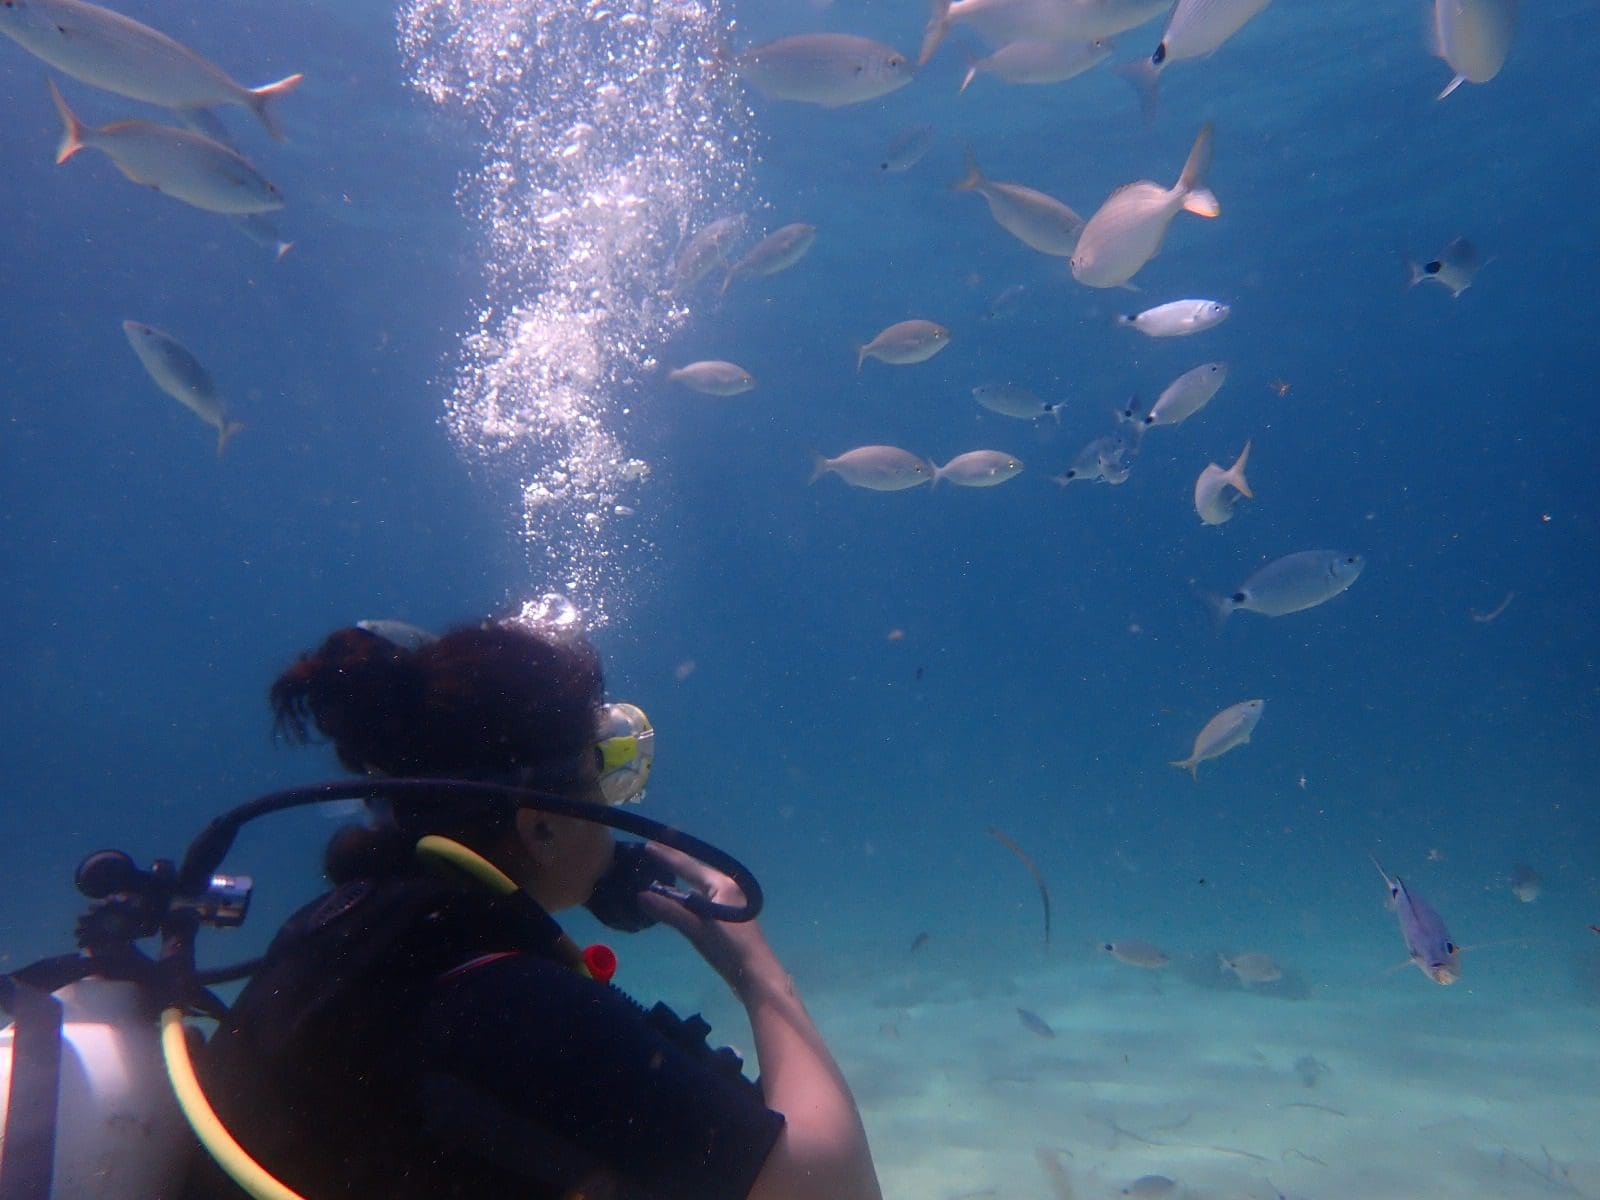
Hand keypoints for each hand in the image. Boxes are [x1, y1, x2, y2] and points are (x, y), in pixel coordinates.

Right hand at [637, 841, 780, 998]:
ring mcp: (730, 899)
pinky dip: (688, 890)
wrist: (756, 974)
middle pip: (696, 869)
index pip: (688, 865)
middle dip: (674, 861)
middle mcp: (727, 885)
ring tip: (661, 868)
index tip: (648, 844)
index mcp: (722, 883)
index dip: (667, 855)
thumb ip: (670, 911)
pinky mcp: (729, 913)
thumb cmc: (728, 949)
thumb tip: (640, 895)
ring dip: (681, 875)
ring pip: (700, 881)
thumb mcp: (696, 929)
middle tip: (652, 850)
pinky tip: (678, 895)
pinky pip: (704, 893)